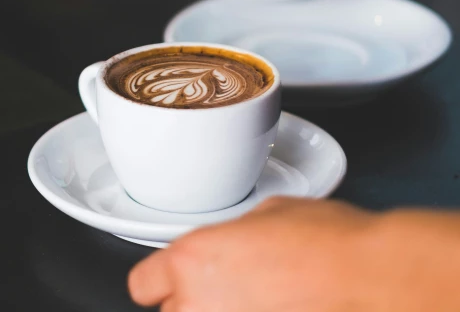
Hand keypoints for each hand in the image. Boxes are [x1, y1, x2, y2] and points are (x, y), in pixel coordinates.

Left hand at [128, 197, 459, 310]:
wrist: (371, 278)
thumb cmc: (327, 243)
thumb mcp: (265, 213)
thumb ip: (229, 233)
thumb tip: (230, 240)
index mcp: (190, 260)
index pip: (143, 284)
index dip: (162, 279)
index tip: (172, 279)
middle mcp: (198, 304)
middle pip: (172, 311)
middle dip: (196, 299)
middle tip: (230, 289)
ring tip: (260, 301)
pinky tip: (278, 306)